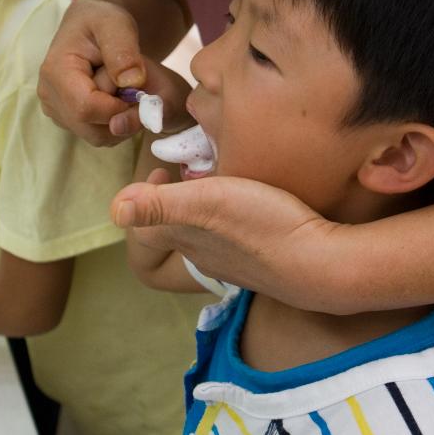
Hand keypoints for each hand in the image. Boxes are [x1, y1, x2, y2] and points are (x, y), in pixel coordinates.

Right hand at [37, 0, 191, 145]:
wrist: (90, 23)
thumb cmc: (103, 19)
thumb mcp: (117, 24)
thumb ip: (124, 50)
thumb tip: (132, 83)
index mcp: (56, 71)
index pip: (86, 108)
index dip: (119, 108)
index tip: (139, 92)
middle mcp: (49, 95)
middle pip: (91, 128)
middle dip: (121, 115)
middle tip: (135, 89)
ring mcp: (55, 109)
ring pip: (95, 135)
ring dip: (119, 119)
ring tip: (124, 89)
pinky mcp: (64, 117)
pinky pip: (95, 133)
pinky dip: (113, 122)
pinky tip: (117, 97)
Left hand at [111, 172, 345, 310]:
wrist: (321, 264)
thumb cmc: (262, 226)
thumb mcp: (207, 203)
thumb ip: (161, 205)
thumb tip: (112, 209)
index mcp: (184, 240)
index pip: (144, 232)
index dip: (142, 201)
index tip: (161, 171)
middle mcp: (203, 257)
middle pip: (171, 236)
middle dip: (171, 203)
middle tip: (188, 173)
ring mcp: (234, 264)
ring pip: (202, 238)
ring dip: (201, 210)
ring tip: (219, 181)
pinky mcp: (262, 262)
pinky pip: (233, 241)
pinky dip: (230, 220)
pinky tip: (253, 201)